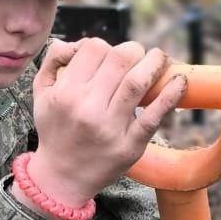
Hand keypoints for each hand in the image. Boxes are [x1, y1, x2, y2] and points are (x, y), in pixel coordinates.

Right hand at [28, 38, 185, 207]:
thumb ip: (54, 60)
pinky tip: (180, 81)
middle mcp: (87, 108)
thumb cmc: (55, 129)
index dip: (106, 46)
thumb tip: (77, 42)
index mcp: (66, 92)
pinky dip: (171, 95)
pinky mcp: (130, 145)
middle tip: (138, 55)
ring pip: (138, 82)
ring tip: (161, 58)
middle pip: (119, 59)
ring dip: (156, 63)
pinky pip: (154, 116)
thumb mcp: (41, 93)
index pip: (94, 48)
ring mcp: (110, 127)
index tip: (110, 56)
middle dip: (134, 50)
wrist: (61, 177)